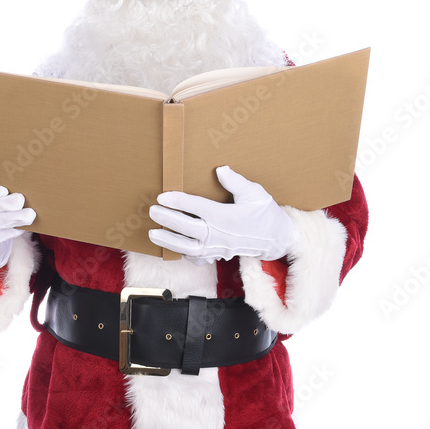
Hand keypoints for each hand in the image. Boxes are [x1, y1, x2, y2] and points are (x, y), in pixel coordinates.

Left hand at [148, 166, 294, 262]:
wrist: (277, 240)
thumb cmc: (266, 214)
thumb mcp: (255, 193)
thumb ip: (236, 181)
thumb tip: (220, 169)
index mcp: (225, 217)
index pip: (196, 207)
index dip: (178, 201)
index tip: (163, 196)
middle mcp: (218, 234)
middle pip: (187, 228)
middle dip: (167, 220)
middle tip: (152, 212)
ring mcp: (217, 248)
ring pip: (187, 248)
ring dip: (168, 241)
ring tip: (153, 234)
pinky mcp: (219, 255)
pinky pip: (198, 259)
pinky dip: (184, 255)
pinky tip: (174, 249)